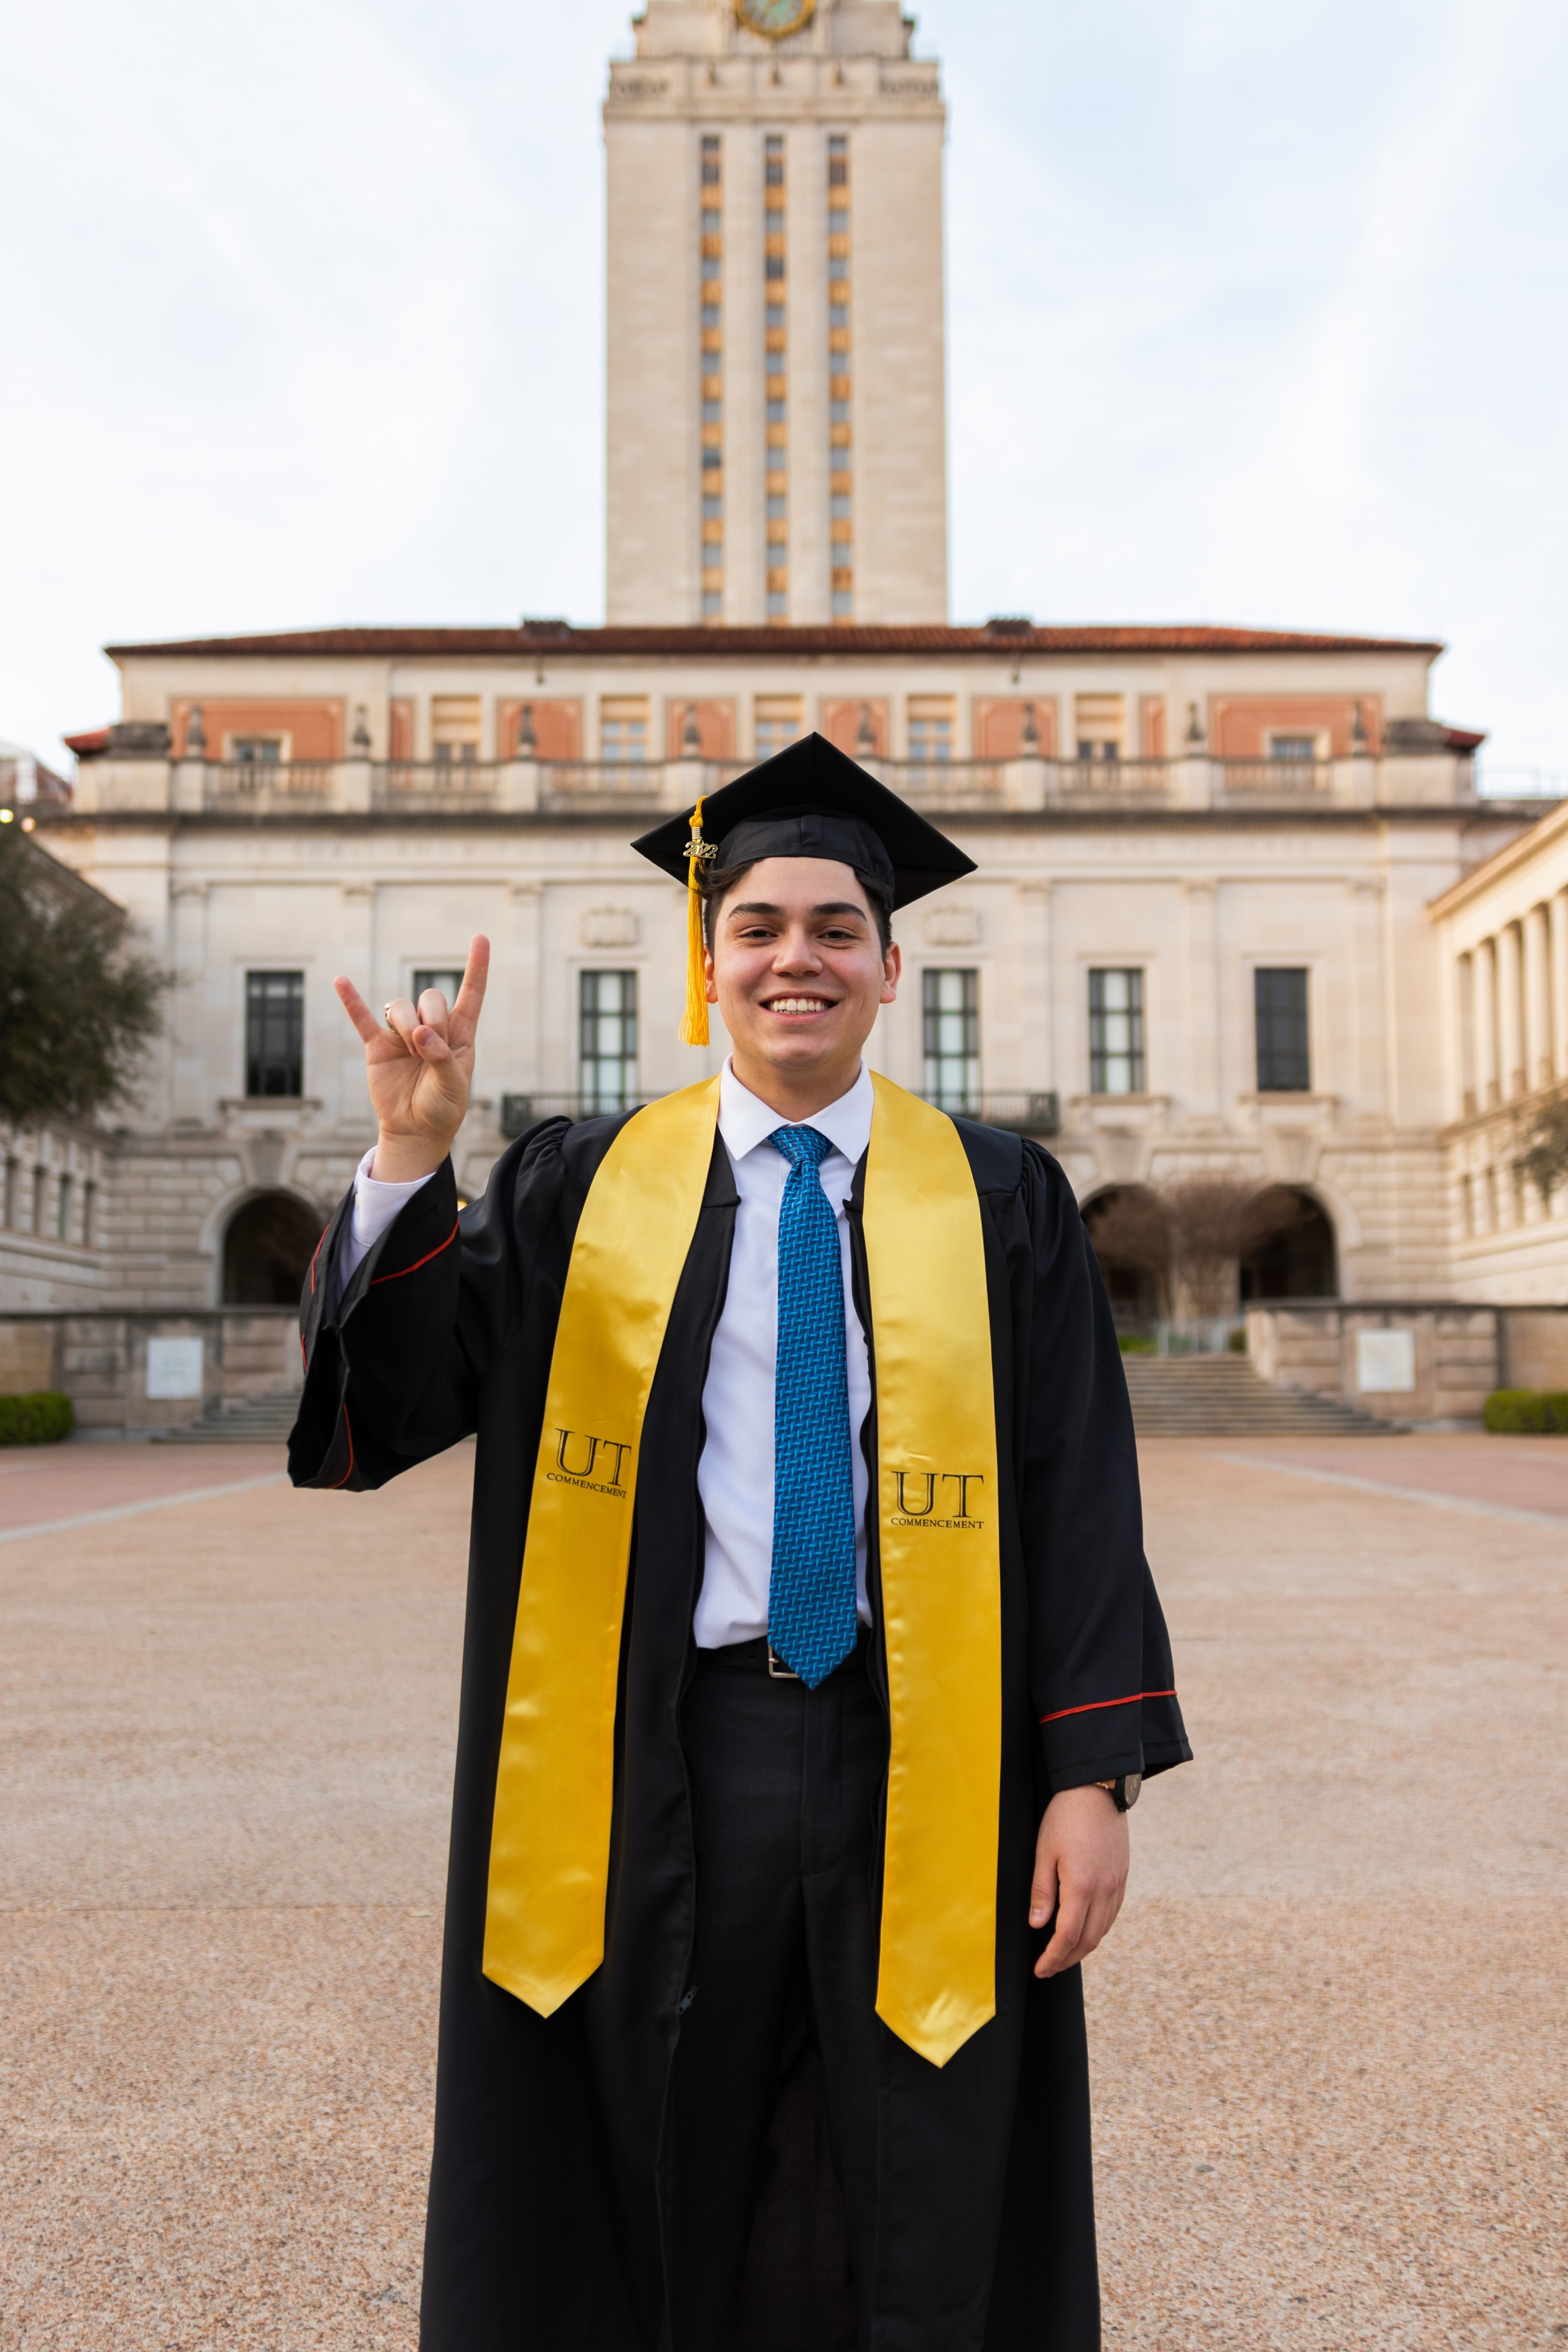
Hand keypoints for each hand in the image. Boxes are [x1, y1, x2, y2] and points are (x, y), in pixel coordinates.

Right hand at [334, 935, 489, 1182]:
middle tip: (429, 1049)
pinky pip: (362, 1018)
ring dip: (405, 1026)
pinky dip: (351, 1000)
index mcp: (459, 1033)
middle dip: (431, 1019)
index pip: (471, 993)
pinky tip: (340, 980)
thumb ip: (441, 1057)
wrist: (415, 1131)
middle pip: (430, 997)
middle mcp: (431, 1027)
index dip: (476, 966)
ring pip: (400, 1006)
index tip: (481, 938)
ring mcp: (402, 1034)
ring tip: (411, 1054)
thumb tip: (419, 1033)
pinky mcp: (377, 1046)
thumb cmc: (442, 1107)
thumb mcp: (453, 1085)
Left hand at [1030, 1784, 1128, 1977]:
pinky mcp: (1123, 1878)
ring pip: (1102, 1931)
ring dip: (1082, 1949)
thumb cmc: (1065, 1817)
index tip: (1040, 1969)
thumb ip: (1042, 1891)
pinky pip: (1111, 1916)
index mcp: (1081, 1885)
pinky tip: (1083, 1931)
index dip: (1052, 1957)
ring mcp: (1117, 1885)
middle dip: (1066, 1960)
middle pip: (1087, 1941)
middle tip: (1048, 1968)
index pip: (1067, 1936)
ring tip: (1063, 1955)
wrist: (1098, 1790)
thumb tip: (1037, 1925)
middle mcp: (1104, 1890)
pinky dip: (1097, 1930)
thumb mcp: (1044, 1851)